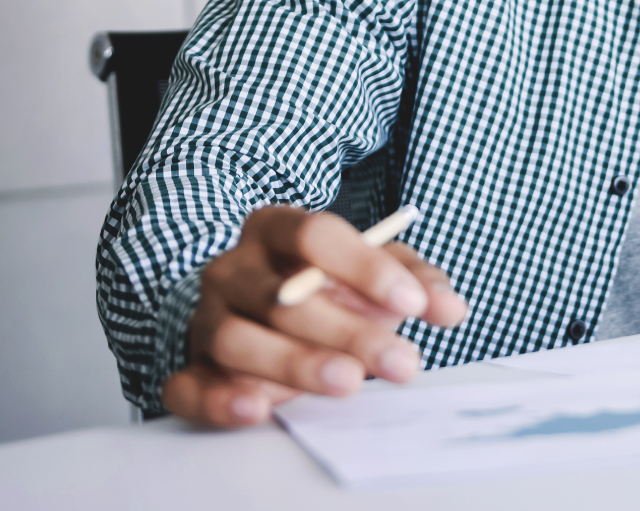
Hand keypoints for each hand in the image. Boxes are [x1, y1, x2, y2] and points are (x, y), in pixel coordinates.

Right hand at [162, 205, 468, 426]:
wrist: (262, 309)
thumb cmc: (327, 287)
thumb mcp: (374, 273)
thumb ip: (416, 283)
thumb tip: (450, 307)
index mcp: (276, 228)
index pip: (315, 235)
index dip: (365, 268)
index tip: (410, 304)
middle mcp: (233, 268)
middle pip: (280, 296)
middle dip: (346, 331)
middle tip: (401, 362)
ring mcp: (206, 318)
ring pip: (236, 339)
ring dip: (294, 364)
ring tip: (348, 383)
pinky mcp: (191, 368)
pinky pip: (189, 385)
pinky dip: (218, 400)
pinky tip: (258, 410)